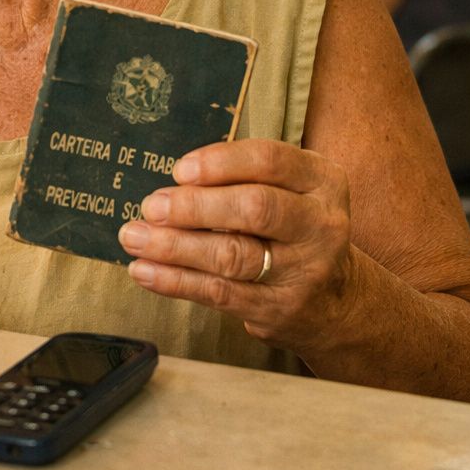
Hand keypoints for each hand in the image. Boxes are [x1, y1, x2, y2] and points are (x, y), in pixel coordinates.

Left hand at [117, 138, 355, 350]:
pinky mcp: (278, 308)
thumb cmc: (293, 229)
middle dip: (195, 207)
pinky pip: (219, 293)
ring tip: (134, 237)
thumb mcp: (290, 191)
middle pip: (255, 209)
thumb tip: (175, 185)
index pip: (270, 161)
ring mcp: (303, 271)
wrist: (334, 302)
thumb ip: (243, 179)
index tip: (180, 170)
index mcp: (322, 181)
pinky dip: (175, 281)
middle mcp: (320, 225)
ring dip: (174, 246)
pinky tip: (145, 270)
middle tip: (152, 207)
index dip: (220, 162)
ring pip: (232, 255)